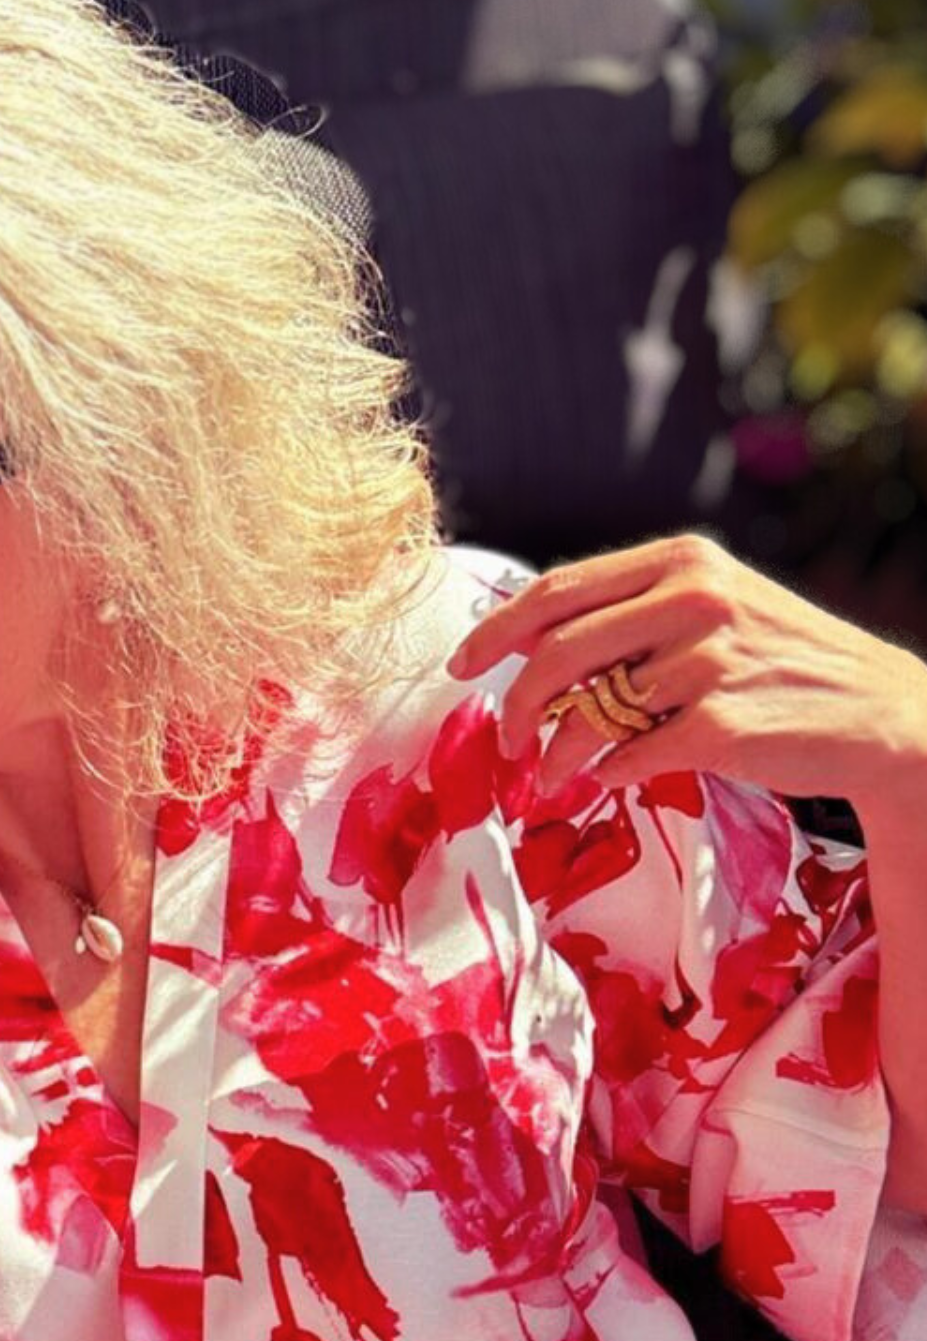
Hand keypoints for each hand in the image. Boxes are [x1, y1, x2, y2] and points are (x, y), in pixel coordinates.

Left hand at [445, 535, 926, 817]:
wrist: (881, 716)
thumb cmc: (781, 667)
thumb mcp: (718, 609)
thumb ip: (634, 616)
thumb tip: (530, 648)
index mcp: (685, 561)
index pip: (559, 590)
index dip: (496, 630)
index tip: (461, 664)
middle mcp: (695, 599)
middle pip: (556, 652)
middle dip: (515, 705)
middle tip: (506, 741)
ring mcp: (709, 661)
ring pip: (586, 714)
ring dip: (556, 755)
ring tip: (552, 776)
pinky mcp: (719, 725)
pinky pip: (627, 757)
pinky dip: (605, 775)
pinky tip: (609, 780)